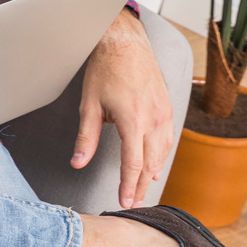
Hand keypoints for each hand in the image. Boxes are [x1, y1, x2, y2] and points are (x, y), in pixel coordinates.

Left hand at [75, 9, 174, 209]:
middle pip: (150, 162)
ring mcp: (164, 113)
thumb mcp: (89, 106)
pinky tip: (154, 164)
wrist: (125, 43)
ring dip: (152, 172)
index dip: (129, 186)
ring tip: (143, 188)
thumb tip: (77, 163)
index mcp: (133, 120)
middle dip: (141, 185)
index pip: (133, 163)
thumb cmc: (105, 71)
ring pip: (162, 152)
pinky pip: (168, 138)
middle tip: (134, 203)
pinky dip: (161, 155)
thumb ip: (86, 138)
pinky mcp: (168, 107)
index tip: (125, 202)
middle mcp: (153, 119)